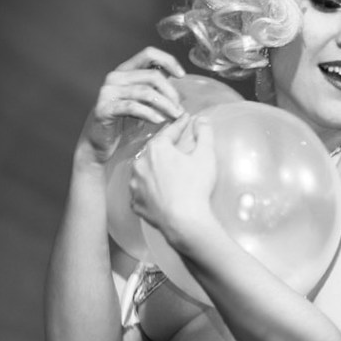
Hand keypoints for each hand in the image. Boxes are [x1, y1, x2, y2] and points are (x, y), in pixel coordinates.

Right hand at [77, 47, 185, 165]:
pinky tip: (159, 121)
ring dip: (165, 105)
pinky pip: (132, 107)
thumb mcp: (142, 101)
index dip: (168, 61)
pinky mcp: (104, 108)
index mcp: (126, 70)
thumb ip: (155, 89)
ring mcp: (108, 91)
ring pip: (145, 92)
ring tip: (174, 117)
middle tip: (179, 109)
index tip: (182, 75)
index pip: (149, 53)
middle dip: (171, 92)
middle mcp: (116, 77)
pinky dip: (149, 113)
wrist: (100, 142)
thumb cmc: (124, 122)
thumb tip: (179, 85)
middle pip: (152, 75)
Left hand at [129, 113, 217, 249]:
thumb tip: (202, 119)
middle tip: (176, 149)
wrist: (183, 221)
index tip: (186, 120)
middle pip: (154, 151)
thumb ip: (204, 134)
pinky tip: (158, 193)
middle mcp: (140, 163)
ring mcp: (135, 185)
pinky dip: (148, 191)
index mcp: (156, 149)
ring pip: (144, 171)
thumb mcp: (206, 156)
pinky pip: (141, 192)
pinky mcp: (135, 203)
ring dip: (153, 170)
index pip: (169, 132)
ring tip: (165, 173)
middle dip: (165, 149)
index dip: (180, 125)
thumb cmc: (195, 187)